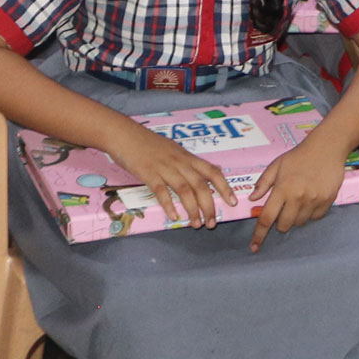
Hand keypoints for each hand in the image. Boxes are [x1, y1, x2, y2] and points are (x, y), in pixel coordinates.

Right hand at [113, 129, 237, 231]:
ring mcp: (164, 167)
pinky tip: (173, 217)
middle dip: (209, 205)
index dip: (224, 187)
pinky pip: (161, 190)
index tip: (233, 201)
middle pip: (200, 185)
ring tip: (196, 224)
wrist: (125, 134)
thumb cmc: (147, 143)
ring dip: (193, 209)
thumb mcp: (172, 149)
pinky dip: (169, 205)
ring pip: (184, 190)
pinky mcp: (148, 173)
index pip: (212, 171)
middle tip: (211, 224)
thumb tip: (198, 175)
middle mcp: (179, 162)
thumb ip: (184, 162)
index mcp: (187, 157)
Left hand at [248, 132, 353, 249]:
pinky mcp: (327, 201)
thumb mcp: (277, 165)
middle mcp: (298, 197)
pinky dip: (310, 214)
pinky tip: (310, 200)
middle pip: (284, 226)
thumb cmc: (300, 155)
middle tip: (283, 208)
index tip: (254, 248)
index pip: (267, 218)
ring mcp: (314, 200)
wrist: (328, 147)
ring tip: (298, 201)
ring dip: (295, 218)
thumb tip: (252, 200)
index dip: (259, 235)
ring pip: (299, 223)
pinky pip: (315, 218)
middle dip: (280, 223)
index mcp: (282, 189)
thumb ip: (263, 183)